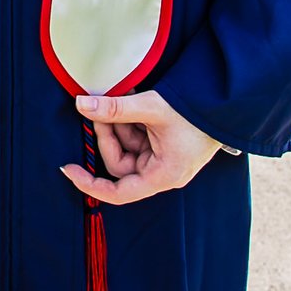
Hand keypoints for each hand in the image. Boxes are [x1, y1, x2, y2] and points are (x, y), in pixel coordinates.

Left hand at [62, 91, 219, 203]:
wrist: (222, 101)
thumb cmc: (194, 112)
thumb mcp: (152, 108)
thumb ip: (115, 109)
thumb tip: (81, 104)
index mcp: (162, 175)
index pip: (119, 192)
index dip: (90, 184)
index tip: (68, 169)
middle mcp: (161, 172)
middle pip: (119, 163)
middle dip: (108, 134)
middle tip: (101, 107)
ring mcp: (162, 159)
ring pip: (126, 147)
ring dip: (118, 123)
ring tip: (121, 98)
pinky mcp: (163, 146)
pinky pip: (137, 137)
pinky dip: (129, 120)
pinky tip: (130, 101)